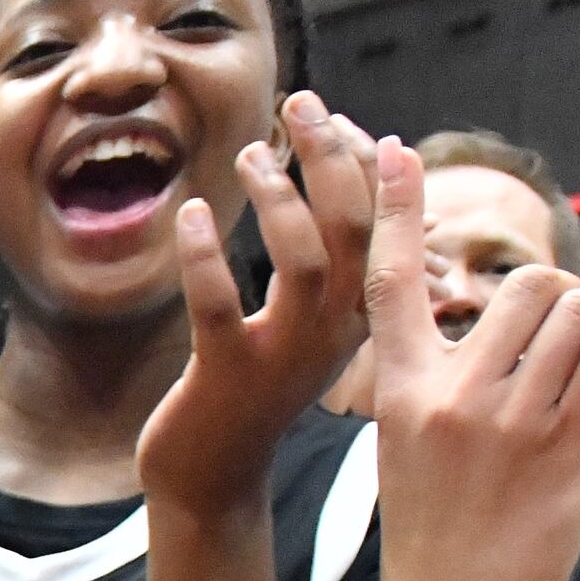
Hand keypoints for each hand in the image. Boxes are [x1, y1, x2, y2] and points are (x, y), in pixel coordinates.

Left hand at [141, 93, 378, 517]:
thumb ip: (339, 266)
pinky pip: (219, 306)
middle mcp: (337, 333)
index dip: (366, 162)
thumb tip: (368, 188)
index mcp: (363, 313)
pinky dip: (205, 254)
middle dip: (331, 155)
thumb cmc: (258, 388)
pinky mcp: (227, 377)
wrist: (214, 477)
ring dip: (276, 196)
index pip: (386, 222)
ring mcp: (285, 356)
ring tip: (247, 153)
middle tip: (298, 103)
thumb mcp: (313, 326)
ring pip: (302, 260)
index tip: (336, 117)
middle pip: (355, 227)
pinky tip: (193, 214)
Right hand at [362, 139, 579, 580]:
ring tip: (574, 375)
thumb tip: (494, 317)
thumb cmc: (432, 531)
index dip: (396, 210)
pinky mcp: (570, 439)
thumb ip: (440, 379)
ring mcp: (513, 417)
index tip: (395, 149)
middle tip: (549, 351)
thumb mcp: (406, 446)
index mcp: (399, 392)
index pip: (391, 281)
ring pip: (570, 309)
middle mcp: (453, 394)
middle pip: (520, 287)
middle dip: (550, 300)